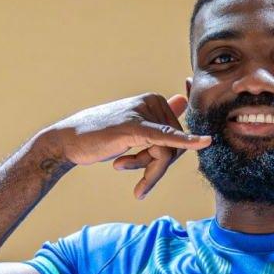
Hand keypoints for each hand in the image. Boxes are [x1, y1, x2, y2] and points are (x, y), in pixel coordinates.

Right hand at [46, 92, 210, 199]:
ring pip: (166, 154)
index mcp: (155, 101)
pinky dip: (185, 143)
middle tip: (132, 169)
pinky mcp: (134, 127)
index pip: (177, 137)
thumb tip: (183, 100)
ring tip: (124, 170)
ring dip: (149, 174)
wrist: (69, 141)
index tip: (144, 165)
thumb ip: (161, 116)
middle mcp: (152, 102)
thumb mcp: (134, 126)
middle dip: (156, 167)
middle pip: (174, 147)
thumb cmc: (100, 136)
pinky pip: (165, 139)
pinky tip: (205, 142)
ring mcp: (143, 113)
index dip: (164, 159)